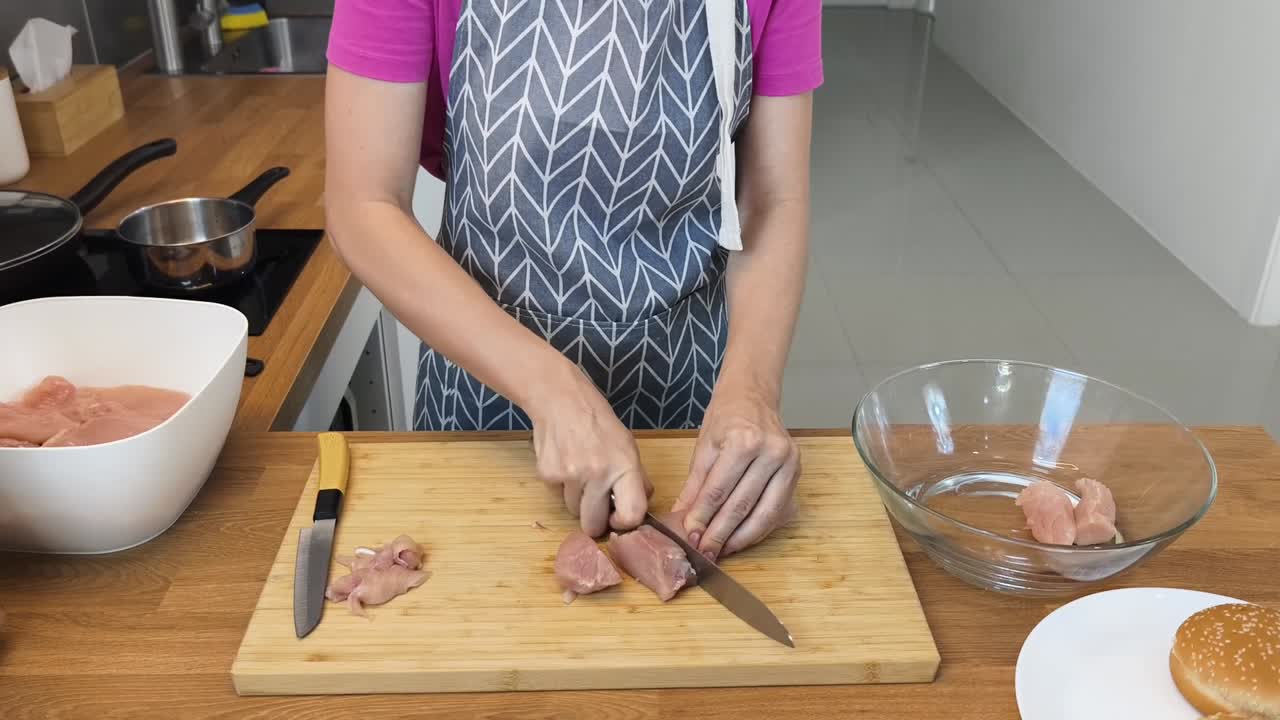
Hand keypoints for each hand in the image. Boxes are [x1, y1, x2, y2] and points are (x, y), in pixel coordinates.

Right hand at [529, 370, 652, 537]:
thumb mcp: (627, 444)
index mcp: (624, 466)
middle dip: (595, 520)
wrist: (560, 400)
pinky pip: (557, 496)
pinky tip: (565, 463)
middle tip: (596, 504)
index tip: (618, 519)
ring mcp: (570, 476)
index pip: (631, 515)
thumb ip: (636, 477)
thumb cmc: (597, 421)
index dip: (624, 523)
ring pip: (573, 510)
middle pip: (593, 524)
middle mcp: (598, 474)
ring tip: (579, 472)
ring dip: (577, 500)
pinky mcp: (547, 475)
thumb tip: (641, 506)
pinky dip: (561, 487)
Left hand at [674, 382, 799, 557]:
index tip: (690, 536)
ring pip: (764, 513)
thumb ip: (694, 485)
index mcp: (744, 441)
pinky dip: (758, 529)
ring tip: (721, 551)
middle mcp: (771, 452)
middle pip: (742, 505)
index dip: (703, 517)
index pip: (719, 490)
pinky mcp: (797, 473)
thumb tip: (681, 517)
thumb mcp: (704, 447)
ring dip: (740, 538)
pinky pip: (777, 511)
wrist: (754, 396)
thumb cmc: (727, 418)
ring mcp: (789, 464)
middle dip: (720, 533)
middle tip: (704, 551)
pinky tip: (741, 538)